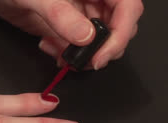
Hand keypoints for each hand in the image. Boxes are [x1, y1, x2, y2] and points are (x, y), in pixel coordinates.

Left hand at [0, 0, 143, 69]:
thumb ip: (61, 15)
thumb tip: (85, 36)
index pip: (127, 7)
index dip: (120, 32)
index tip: (102, 54)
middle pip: (117, 26)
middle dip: (104, 48)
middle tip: (85, 61)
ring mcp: (77, 13)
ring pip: (97, 39)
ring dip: (83, 54)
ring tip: (60, 55)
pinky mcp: (63, 26)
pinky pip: (75, 45)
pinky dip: (66, 54)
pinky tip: (50, 49)